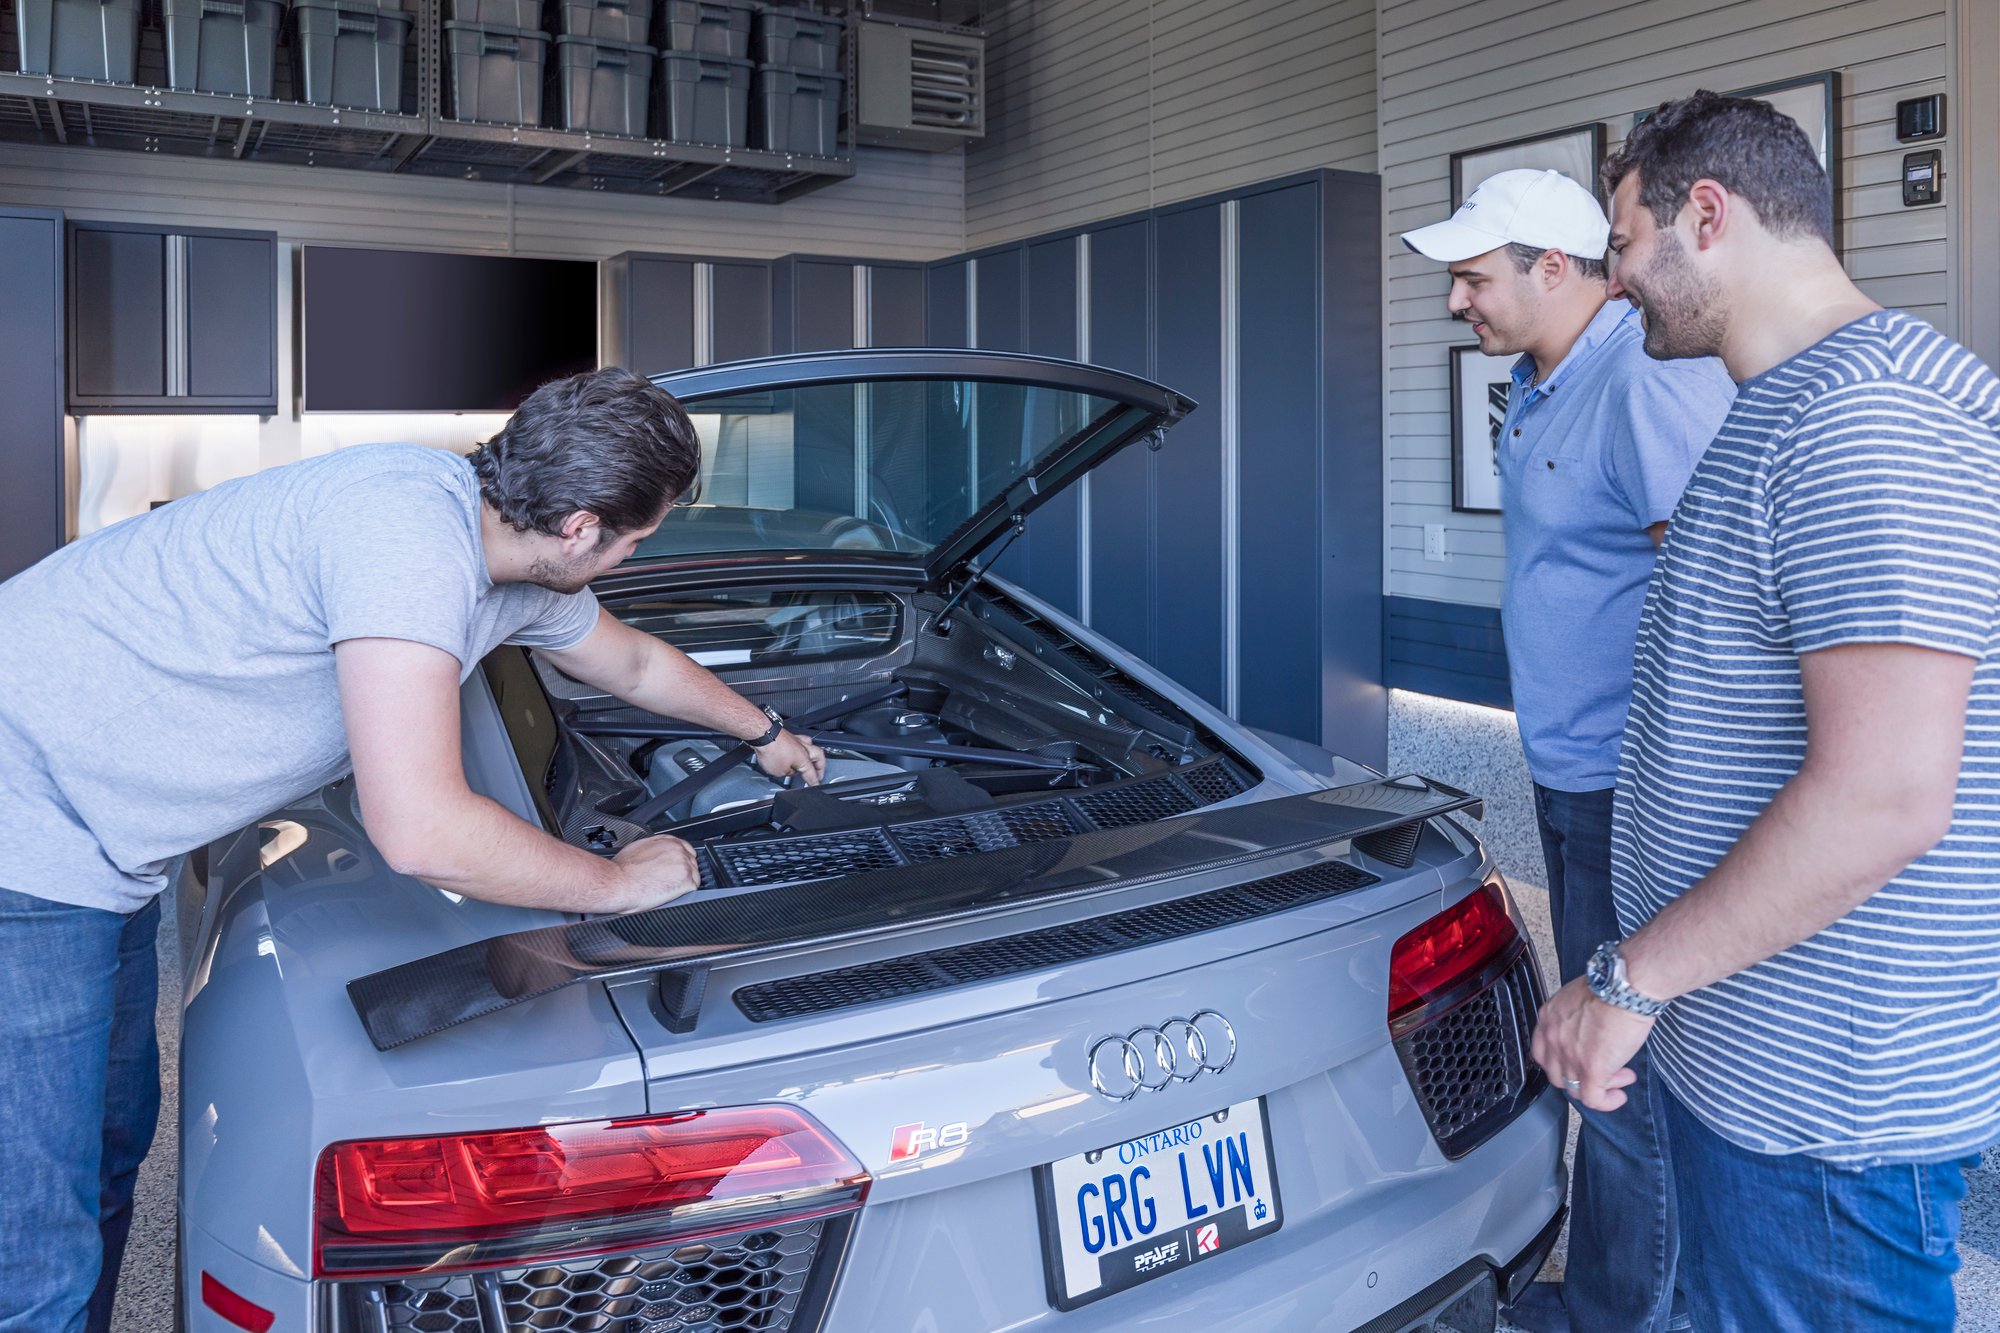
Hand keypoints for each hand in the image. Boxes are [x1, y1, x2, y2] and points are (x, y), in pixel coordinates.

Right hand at [608, 834, 700, 910]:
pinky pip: (694, 888)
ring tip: (670, 889)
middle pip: (692, 862)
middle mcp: (678, 850)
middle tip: (671, 881)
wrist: (619, 883)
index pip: (685, 848)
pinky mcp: (686, 881)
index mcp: (667, 841)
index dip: (682, 860)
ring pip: (695, 875)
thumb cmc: (622, 869)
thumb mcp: (638, 847)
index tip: (677, 868)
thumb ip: (654, 848)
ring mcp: (684, 865)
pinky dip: (685, 892)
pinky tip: (674, 894)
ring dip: (685, 883)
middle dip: (684, 872)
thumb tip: (655, 854)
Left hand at [752, 730, 825, 785]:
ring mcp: (796, 740)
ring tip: (810, 761)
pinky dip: (800, 747)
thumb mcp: (779, 772)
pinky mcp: (788, 735)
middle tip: (819, 773)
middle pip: (819, 757)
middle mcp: (804, 748)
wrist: (763, 734)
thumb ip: (788, 772)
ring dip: (812, 754)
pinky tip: (795, 750)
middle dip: (820, 767)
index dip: (814, 782)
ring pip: (811, 746)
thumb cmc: (771, 750)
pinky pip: (799, 741)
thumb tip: (790, 770)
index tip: (816, 785)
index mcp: (805, 760)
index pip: (812, 774)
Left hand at [1531, 977, 1654, 1111]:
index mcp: (1548, 1018)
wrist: (1625, 987)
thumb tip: (1588, 1028)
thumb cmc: (1611, 985)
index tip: (1579, 1062)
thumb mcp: (1579, 996)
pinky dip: (1607, 1102)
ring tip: (1621, 1077)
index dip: (1561, 1062)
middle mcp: (1552, 1038)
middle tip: (1605, 1069)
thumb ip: (1575, 1016)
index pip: (1542, 1052)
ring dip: (1600, 1086)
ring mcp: (1569, 1056)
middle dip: (1581, 1075)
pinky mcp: (1590, 1070)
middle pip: (1556, 1073)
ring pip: (1575, 1088)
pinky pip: (1593, 1099)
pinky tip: (1619, 1095)